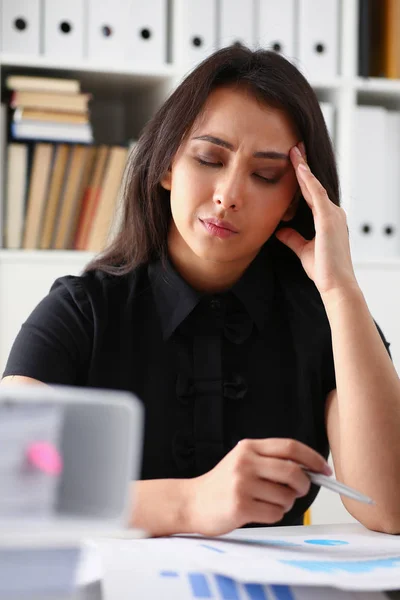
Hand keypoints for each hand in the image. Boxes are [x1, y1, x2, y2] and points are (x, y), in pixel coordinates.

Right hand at [187, 438, 331, 535]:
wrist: (192, 502)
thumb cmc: (222, 484)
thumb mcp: (243, 461)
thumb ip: (270, 461)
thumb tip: (308, 469)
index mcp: (249, 447)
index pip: (290, 447)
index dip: (312, 458)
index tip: (324, 469)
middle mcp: (246, 462)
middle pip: (293, 472)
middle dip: (304, 485)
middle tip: (300, 490)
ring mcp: (242, 484)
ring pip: (286, 496)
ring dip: (285, 504)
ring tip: (267, 502)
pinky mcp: (240, 506)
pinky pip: (275, 514)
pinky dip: (274, 515)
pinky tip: (258, 512)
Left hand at [275, 144, 358, 298]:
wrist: (336, 285)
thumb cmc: (324, 270)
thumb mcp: (302, 250)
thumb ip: (292, 238)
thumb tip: (280, 231)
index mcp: (328, 220)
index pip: (312, 193)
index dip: (303, 178)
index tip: (293, 162)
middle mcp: (333, 213)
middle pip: (314, 184)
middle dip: (303, 166)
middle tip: (294, 147)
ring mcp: (332, 214)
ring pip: (314, 185)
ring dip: (303, 167)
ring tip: (293, 150)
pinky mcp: (328, 218)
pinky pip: (316, 194)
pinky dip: (307, 180)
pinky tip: (299, 167)